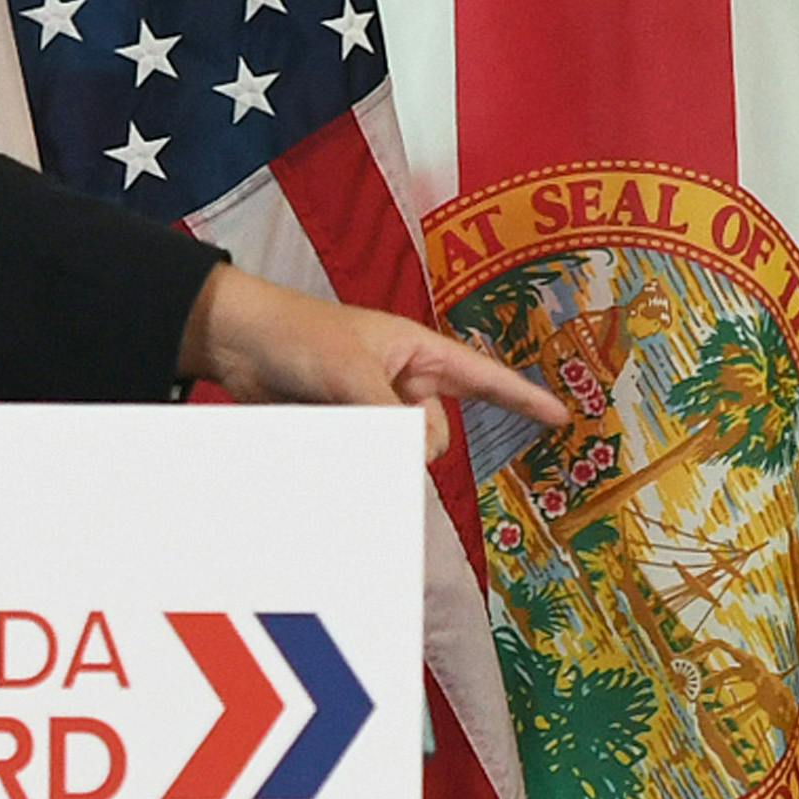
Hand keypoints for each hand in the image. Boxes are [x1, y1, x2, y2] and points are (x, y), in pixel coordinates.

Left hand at [177, 263, 566, 456]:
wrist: (235, 343)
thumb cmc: (298, 335)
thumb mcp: (352, 372)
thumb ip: (392, 418)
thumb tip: (425, 457)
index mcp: (419, 352)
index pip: (485, 378)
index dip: (525, 399)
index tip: (562, 418)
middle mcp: (404, 383)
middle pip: (434, 435)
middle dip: (409, 442)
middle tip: (359, 416)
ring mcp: (373, 409)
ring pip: (399, 455)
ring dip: (374, 454)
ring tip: (328, 422)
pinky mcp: (345, 430)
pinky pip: (368, 460)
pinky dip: (356, 462)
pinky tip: (328, 445)